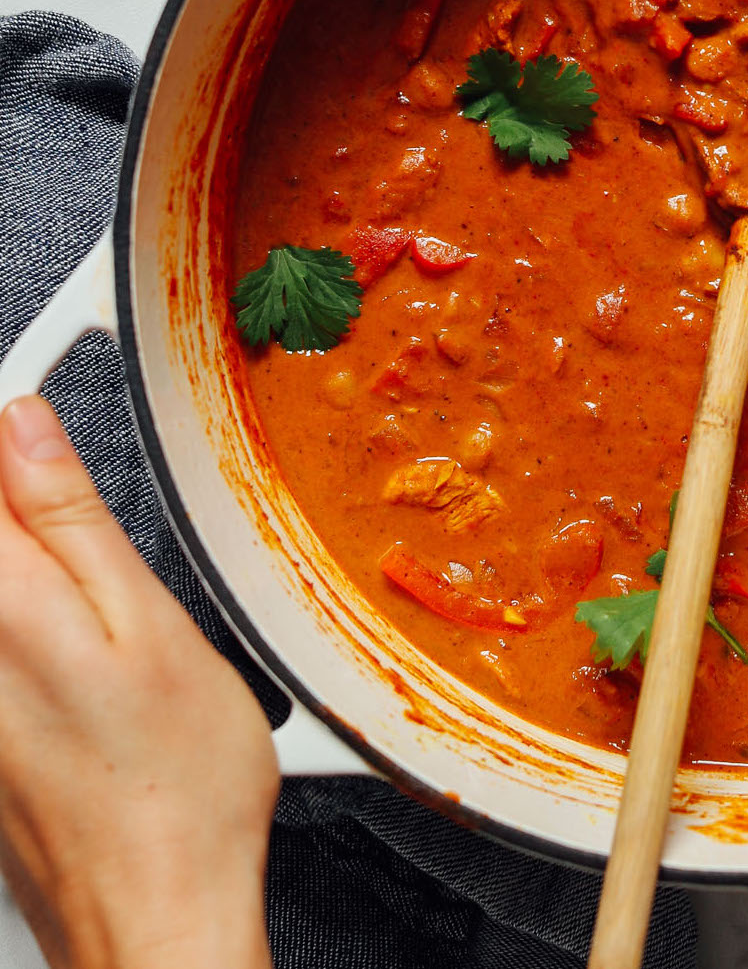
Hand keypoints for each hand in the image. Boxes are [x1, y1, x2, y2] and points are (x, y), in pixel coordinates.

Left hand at [0, 396, 277, 968]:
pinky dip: (26, 599)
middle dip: (19, 490)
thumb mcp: (148, 626)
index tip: (40, 387)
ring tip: (82, 561)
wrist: (152, 917)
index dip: (5, 416)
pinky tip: (76, 627)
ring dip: (27, 540)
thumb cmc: (174, 783)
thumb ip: (70, 520)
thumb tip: (21, 426)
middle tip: (67, 485)